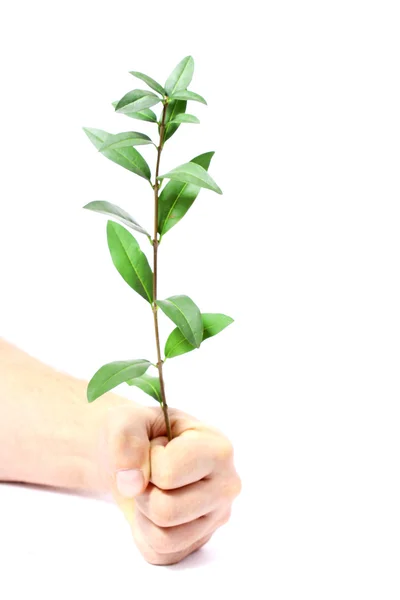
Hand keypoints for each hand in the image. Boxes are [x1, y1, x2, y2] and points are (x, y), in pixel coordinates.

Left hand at [90, 399, 240, 564]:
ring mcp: (215, 518)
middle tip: (149, 474)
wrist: (133, 455)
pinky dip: (143, 532)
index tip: (155, 448)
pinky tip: (153, 507)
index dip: (147, 460)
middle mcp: (227, 487)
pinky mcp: (198, 542)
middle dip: (143, 492)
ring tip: (152, 489)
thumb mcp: (127, 420)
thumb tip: (132, 483)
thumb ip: (127, 440)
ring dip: (143, 513)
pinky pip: (159, 553)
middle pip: (165, 511)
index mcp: (219, 450)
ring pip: (163, 538)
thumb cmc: (139, 433)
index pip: (168, 473)